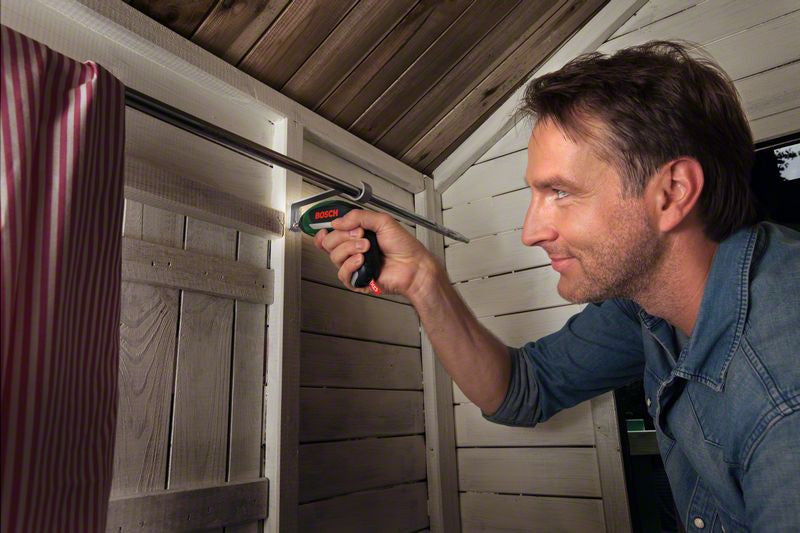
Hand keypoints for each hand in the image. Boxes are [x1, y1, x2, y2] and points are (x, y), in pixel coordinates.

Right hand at [313, 209, 437, 296]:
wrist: (414, 266)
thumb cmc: (404, 246)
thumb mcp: (383, 222)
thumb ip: (359, 217)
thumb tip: (338, 221)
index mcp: (357, 236)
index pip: (331, 234)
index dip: (325, 231)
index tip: (328, 228)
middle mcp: (353, 250)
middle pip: (329, 244)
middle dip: (343, 237)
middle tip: (360, 235)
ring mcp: (355, 265)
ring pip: (335, 257)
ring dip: (350, 249)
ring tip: (367, 247)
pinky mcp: (358, 280)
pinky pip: (342, 273)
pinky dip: (351, 264)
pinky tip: (361, 260)